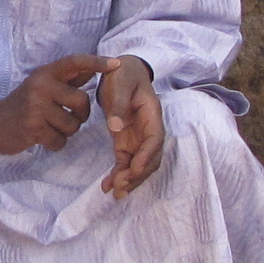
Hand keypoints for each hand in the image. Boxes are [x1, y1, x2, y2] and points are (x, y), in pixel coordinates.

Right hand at [0, 54, 105, 155]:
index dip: (97, 62)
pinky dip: (54, 144)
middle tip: (66, 118)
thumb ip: (65, 80)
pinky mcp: (32, 128)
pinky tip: (40, 138)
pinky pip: (60, 141)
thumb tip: (93, 68)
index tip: (118, 64)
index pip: (75, 62)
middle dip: (80, 115)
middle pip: (82, 101)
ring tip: (49, 128)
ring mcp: (36, 107)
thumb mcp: (41, 86)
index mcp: (45, 73)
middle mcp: (41, 86)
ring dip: (66, 132)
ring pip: (73, 125)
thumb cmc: (21, 105)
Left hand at [97, 55, 162, 197]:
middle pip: (150, 159)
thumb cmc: (123, 73)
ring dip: (130, 180)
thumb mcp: (120, 84)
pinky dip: (119, 175)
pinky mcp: (125, 142)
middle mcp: (148, 130)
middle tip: (120, 186)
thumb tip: (116, 128)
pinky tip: (108, 186)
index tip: (134, 169)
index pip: (155, 140)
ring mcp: (137, 138)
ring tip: (115, 193)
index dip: (147, 156)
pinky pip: (125, 162)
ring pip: (139, 165)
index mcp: (152, 115)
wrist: (121, 69)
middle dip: (138, 175)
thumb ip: (119, 105)